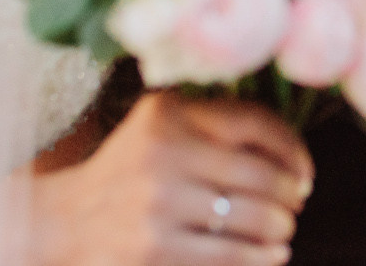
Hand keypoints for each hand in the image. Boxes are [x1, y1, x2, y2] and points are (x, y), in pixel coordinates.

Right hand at [28, 92, 312, 265]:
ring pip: (250, 218)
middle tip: (296, 204)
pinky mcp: (154, 249)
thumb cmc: (127, 172)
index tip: (304, 171)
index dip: (292, 149)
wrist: (61, 223)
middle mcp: (162, 154)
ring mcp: (157, 204)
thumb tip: (291, 153)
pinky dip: (258, 258)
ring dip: (279, 228)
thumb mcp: (160, 128)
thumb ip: (214, 123)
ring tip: (283, 231)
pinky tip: (270, 256)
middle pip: (259, 175)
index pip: (253, 123)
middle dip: (289, 195)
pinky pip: (228, 256)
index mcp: (168, 115)